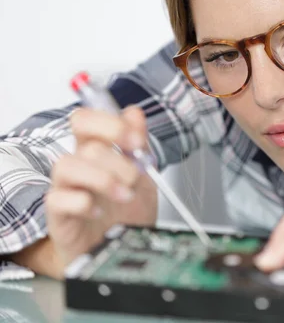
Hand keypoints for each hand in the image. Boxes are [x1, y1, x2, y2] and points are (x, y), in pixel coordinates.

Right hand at [44, 106, 157, 273]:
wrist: (120, 251)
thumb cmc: (126, 215)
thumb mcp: (144, 177)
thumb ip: (139, 146)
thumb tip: (134, 113)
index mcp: (96, 153)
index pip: (86, 120)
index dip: (110, 123)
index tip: (136, 141)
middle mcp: (79, 168)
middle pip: (87, 145)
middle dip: (120, 161)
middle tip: (136, 178)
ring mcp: (66, 191)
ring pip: (66, 165)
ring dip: (103, 179)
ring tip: (124, 195)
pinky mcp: (58, 217)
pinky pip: (57, 200)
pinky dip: (83, 203)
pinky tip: (99, 211)